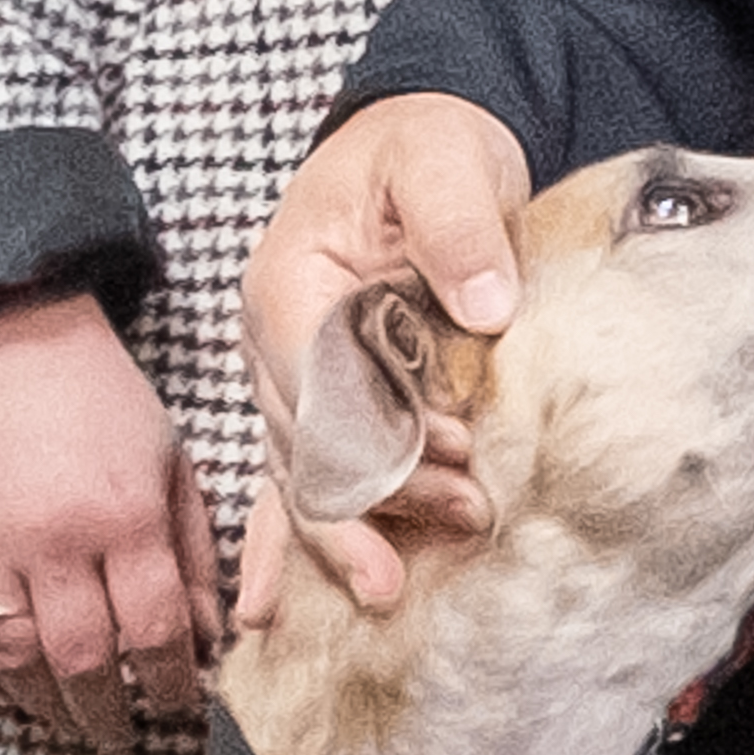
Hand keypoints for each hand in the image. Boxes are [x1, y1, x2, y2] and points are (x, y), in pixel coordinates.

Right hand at [0, 289, 221, 754]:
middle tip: (122, 735)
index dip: (174, 685)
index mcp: (123, 515)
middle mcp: (52, 540)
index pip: (156, 632)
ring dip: (47, 708)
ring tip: (71, 720)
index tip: (182, 705)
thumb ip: (192, 553)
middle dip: (110, 714)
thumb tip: (209, 638)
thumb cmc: (97, 395)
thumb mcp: (168, 461)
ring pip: (15, 662)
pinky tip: (9, 686)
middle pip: (84, 663)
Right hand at [238, 95, 528, 618]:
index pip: (320, 381)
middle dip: (376, 498)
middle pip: (307, 445)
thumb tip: (487, 306)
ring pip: (301, 476)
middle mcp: (274, 343)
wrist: (418, 142)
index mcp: (289, 285)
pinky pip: (295, 480)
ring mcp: (289, 379)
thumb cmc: (425, 147)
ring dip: (352, 529)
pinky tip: (266, 612)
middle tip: (463, 518)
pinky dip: (290, 541)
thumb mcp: (445, 158)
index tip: (452, 453)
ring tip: (397, 584)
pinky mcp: (319, 402)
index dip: (382, 428)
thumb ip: (460, 224)